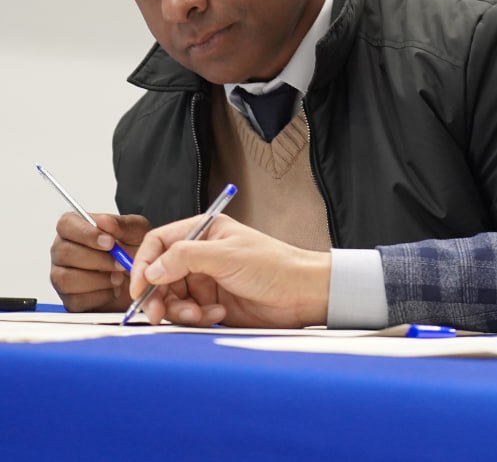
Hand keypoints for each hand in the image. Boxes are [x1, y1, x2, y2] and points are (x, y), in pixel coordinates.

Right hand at [50, 212, 150, 311]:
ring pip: (65, 278)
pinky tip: (112, 290)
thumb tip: (103, 221)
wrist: (142, 279)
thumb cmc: (135, 251)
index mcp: (77, 229)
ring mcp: (62, 276)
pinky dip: (99, 296)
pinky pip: (75, 299)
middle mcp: (64, 251)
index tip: (110, 242)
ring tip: (118, 277)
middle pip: (64, 252)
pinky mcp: (69, 299)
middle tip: (120, 262)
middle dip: (97, 259)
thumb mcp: (137, 232)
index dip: (86, 233)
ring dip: (98, 279)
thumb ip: (122, 224)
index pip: (66, 224)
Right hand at [129, 214, 330, 327]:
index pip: (158, 243)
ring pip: (172, 299)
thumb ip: (184, 258)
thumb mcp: (226, 256)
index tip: (139, 288)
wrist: (303, 295)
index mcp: (204, 232)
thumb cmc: (275, 266)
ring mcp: (207, 281)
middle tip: (159, 314)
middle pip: (159, 276)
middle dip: (158, 296)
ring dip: (180, 310)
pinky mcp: (213, 304)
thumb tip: (150, 269)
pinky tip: (218, 315)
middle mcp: (202, 255)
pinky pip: (188, 314)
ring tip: (201, 314)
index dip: (143, 265)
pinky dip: (197, 318)